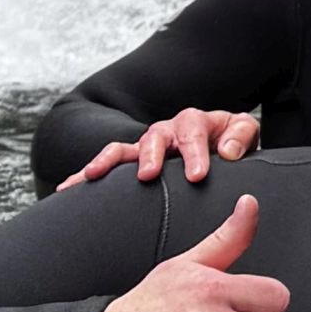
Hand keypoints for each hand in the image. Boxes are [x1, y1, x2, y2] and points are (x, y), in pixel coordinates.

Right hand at [72, 108, 258, 186]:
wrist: (219, 146)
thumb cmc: (230, 141)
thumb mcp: (242, 133)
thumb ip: (240, 137)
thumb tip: (227, 151)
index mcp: (195, 123)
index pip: (194, 132)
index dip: (195, 153)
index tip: (196, 175)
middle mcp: (166, 131)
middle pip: (155, 137)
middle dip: (151, 155)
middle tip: (148, 175)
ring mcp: (146, 146)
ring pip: (123, 149)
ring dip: (108, 161)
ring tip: (93, 176)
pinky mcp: (133, 160)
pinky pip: (108, 164)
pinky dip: (87, 174)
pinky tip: (68, 188)